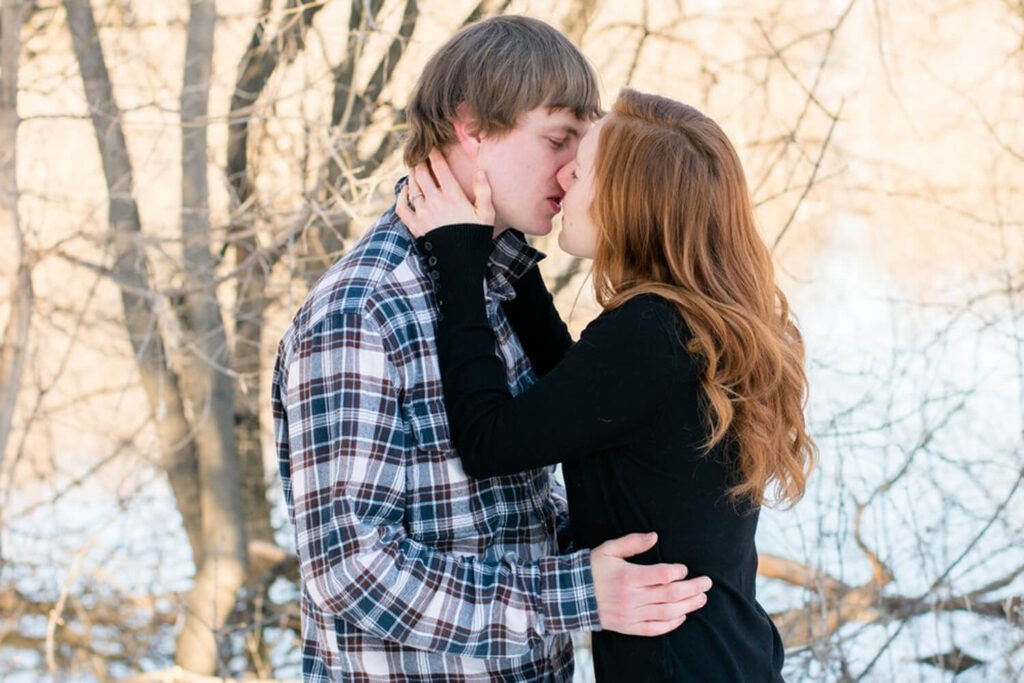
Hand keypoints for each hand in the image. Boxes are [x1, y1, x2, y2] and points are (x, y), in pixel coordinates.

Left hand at [396, 149, 494, 236]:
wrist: (461, 263)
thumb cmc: (476, 238)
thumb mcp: (487, 215)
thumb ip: (484, 191)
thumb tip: (480, 171)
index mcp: (453, 196)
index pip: (440, 168)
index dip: (434, 154)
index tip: (432, 147)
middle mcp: (435, 201)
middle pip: (422, 174)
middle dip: (420, 162)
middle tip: (420, 155)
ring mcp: (423, 213)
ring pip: (412, 187)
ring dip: (412, 175)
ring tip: (414, 169)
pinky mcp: (415, 226)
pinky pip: (402, 207)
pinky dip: (401, 196)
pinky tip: (404, 191)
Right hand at [590, 532, 711, 635]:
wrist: (571, 596)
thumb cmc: (593, 569)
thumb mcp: (609, 549)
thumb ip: (632, 542)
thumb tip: (654, 537)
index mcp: (628, 577)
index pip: (661, 575)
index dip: (677, 572)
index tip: (685, 569)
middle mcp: (632, 597)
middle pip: (670, 594)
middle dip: (692, 589)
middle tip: (707, 584)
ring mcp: (631, 614)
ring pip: (667, 613)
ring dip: (688, 606)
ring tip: (701, 599)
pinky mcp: (629, 627)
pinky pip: (654, 629)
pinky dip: (671, 625)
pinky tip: (682, 616)